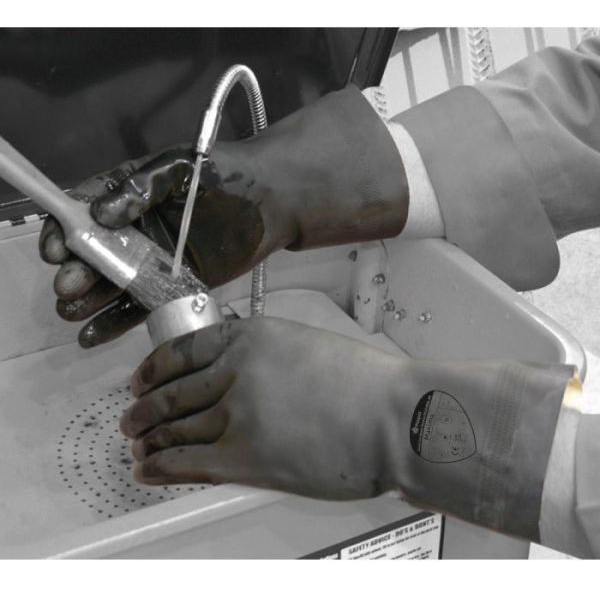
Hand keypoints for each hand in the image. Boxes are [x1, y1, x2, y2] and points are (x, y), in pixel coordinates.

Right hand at [39, 85, 407, 347]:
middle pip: (93, 254)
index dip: (63, 230)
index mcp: (129, 194)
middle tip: (69, 286)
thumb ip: (140, 187)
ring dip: (88, 300)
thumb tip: (99, 215)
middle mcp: (135, 230)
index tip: (54, 249)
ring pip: (111, 284)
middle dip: (76, 271)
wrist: (275, 203)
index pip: (83, 211)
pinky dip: (114, 322)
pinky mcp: (175, 287)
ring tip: (72, 312)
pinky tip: (90, 336)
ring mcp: (154, 261)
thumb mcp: (180, 169)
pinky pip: (139, 307)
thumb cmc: (228, 177)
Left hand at [120, 317, 405, 498]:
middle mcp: (237, 371)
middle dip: (144, 407)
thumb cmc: (366, 385)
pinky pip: (185, 462)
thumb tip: (238, 378)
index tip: (142, 379)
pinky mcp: (244, 458)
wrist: (396, 418)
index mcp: (253, 337)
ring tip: (138, 445)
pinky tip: (149, 468)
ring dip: (149, 438)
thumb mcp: (307, 347)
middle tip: (132, 416)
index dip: (154, 368)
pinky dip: (161, 466)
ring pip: (174, 428)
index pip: (184, 350)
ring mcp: (237, 414)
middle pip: (172, 391)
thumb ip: (266, 358)